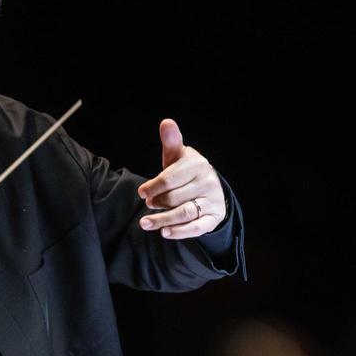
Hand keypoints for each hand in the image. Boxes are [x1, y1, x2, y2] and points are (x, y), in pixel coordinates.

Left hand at [137, 118, 225, 239]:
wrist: (210, 188)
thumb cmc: (186, 171)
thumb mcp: (178, 156)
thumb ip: (171, 142)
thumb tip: (166, 122)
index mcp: (197, 165)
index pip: (170, 178)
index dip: (153, 187)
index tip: (142, 192)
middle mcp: (207, 182)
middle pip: (174, 198)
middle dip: (157, 203)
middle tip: (147, 205)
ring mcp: (212, 201)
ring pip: (183, 214)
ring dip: (162, 220)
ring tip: (144, 223)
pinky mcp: (213, 218)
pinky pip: (196, 228)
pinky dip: (179, 232)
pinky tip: (164, 233)